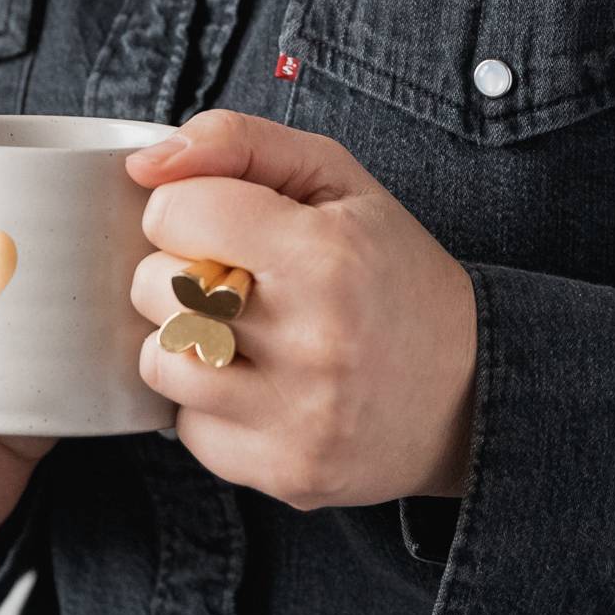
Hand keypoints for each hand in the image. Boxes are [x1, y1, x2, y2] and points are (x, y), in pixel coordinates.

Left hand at [123, 111, 477, 510]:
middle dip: (176, 272)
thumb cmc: (390, 270)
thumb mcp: (336, 178)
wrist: (470, 386)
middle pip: (155, 287)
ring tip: (234, 332)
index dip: (187, 209)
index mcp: (326, 253)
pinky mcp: (287, 471)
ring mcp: (300, 415)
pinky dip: (208, 403)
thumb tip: (144, 164)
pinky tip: (257, 385)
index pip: (176, 213)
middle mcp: (313, 338)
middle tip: (229, 278)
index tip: (220, 224)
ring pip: (160, 362)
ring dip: (182, 340)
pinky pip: (189, 428)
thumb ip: (239, 143)